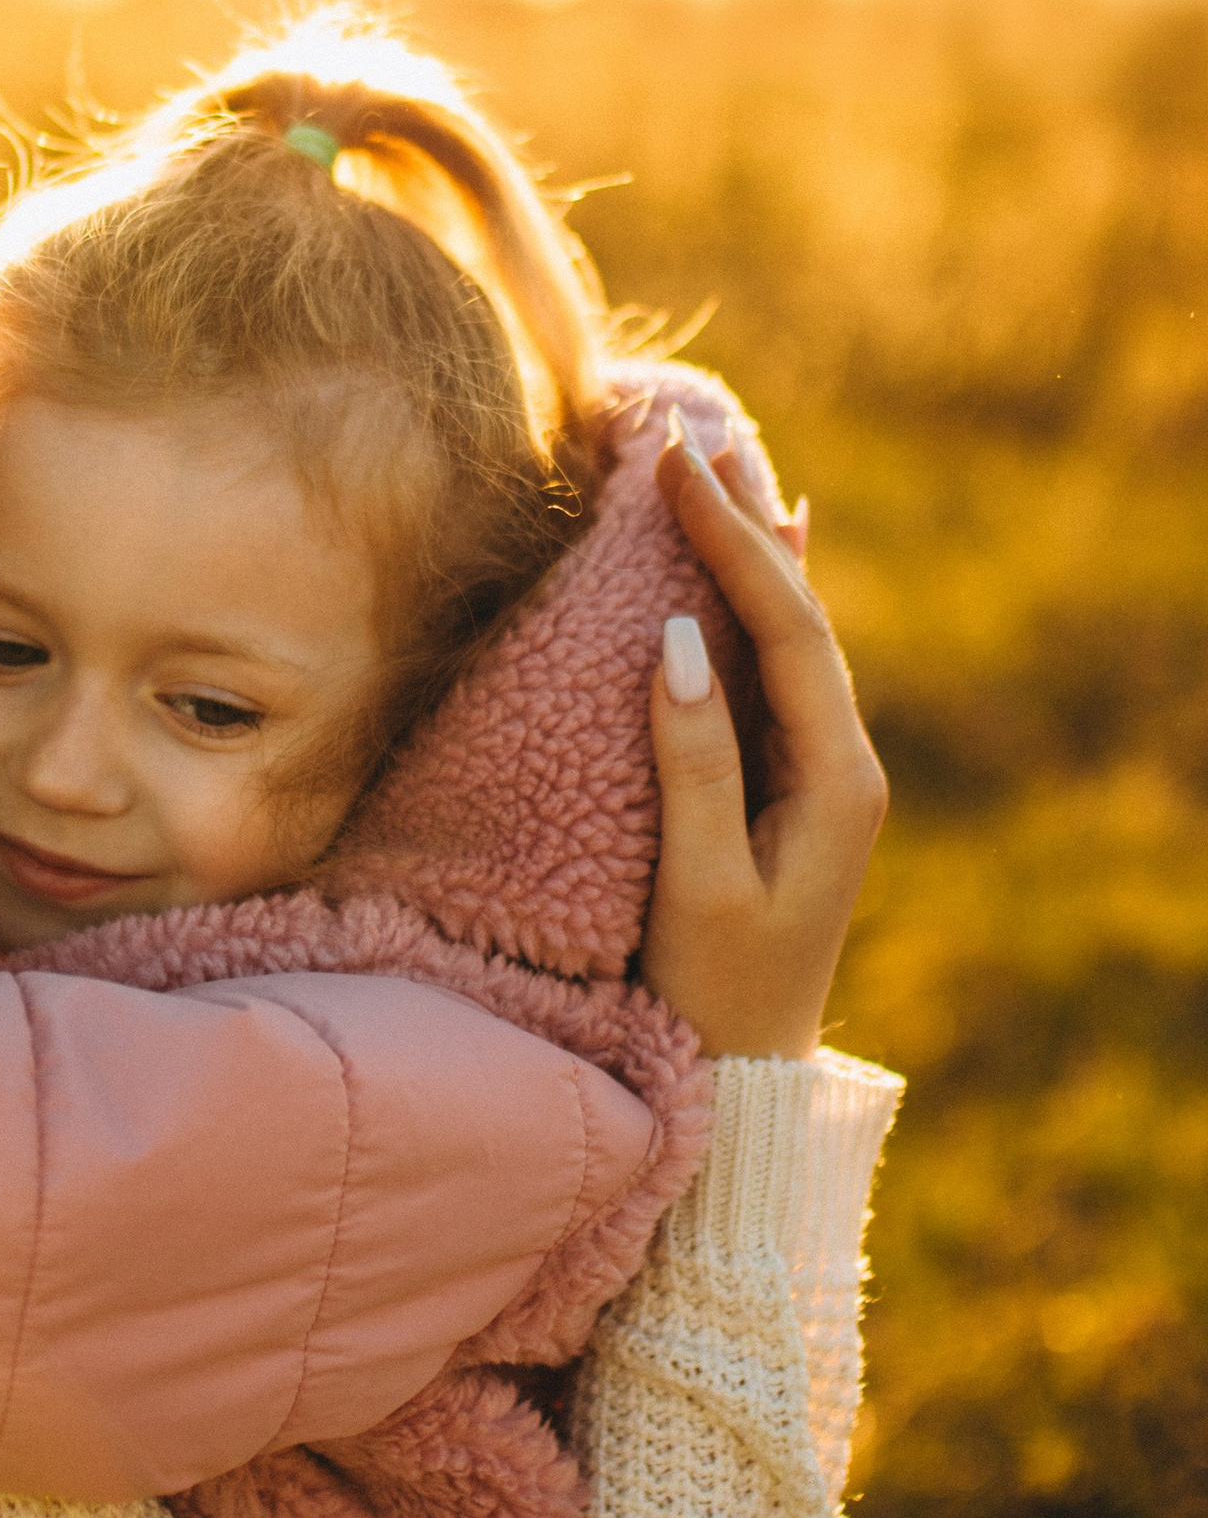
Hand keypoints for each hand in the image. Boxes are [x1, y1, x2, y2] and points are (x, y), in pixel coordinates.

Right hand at [640, 436, 886, 1057]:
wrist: (740, 1081)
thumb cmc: (709, 995)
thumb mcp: (698, 885)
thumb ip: (693, 761)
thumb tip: (677, 634)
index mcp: (837, 780)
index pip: (786, 629)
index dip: (731, 542)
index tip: (675, 467)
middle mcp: (843, 765)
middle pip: (799, 615)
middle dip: (745, 523)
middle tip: (694, 435)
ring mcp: (820, 775)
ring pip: (789, 636)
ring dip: (751, 551)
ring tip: (721, 466)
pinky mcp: (787, 789)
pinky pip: (775, 671)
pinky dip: (759, 602)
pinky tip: (770, 552)